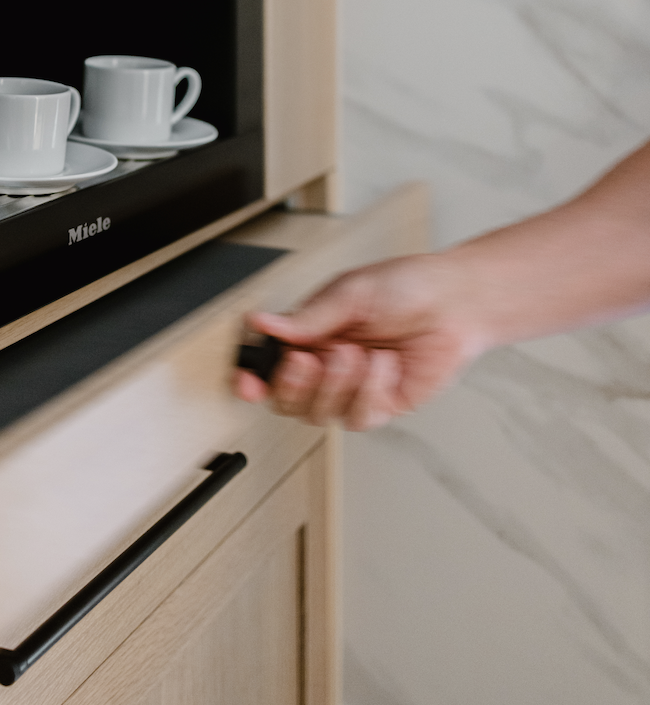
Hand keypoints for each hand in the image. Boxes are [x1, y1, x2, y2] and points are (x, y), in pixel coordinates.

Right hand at [235, 251, 490, 429]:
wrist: (456, 303)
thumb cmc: (407, 287)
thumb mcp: (350, 293)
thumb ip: (306, 317)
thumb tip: (262, 323)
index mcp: (311, 332)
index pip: (268, 362)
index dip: (251, 377)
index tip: (246, 382)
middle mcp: (327, 363)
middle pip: (287, 398)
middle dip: (293, 384)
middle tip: (309, 360)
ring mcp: (353, 387)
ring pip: (318, 412)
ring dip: (336, 384)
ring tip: (357, 353)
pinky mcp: (381, 404)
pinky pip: (358, 417)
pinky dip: (369, 392)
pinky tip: (384, 366)